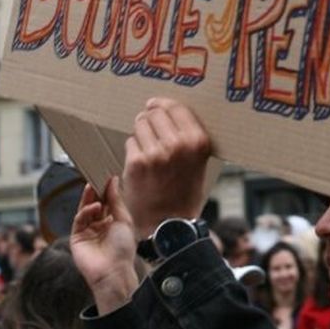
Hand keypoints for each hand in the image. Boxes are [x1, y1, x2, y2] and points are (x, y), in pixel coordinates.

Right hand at [71, 178, 139, 313]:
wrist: (113, 271)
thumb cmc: (123, 248)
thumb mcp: (123, 219)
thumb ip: (116, 200)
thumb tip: (113, 180)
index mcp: (112, 222)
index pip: (107, 203)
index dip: (106, 190)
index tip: (106, 176)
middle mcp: (99, 226)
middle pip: (94, 204)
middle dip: (94, 192)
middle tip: (94, 178)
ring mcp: (87, 232)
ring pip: (85, 210)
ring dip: (88, 199)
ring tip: (92, 188)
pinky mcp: (77, 237)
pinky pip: (79, 220)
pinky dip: (85, 211)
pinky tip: (94, 207)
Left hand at [123, 98, 212, 237]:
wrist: (169, 224)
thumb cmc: (185, 193)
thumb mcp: (199, 161)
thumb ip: (189, 136)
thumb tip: (168, 109)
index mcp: (198, 141)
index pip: (176, 107)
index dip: (163, 105)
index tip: (156, 105)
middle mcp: (178, 144)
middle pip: (155, 112)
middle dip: (150, 119)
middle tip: (150, 131)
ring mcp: (156, 153)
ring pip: (140, 125)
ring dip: (141, 134)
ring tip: (147, 150)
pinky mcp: (137, 163)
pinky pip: (130, 142)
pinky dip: (133, 150)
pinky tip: (141, 163)